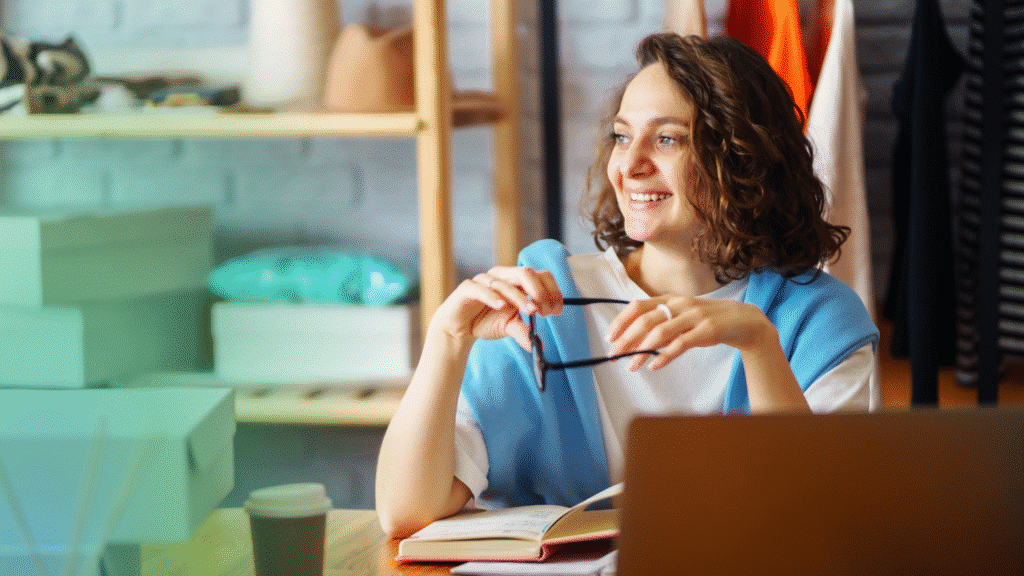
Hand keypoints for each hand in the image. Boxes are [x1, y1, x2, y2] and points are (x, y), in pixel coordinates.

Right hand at [431, 266, 563, 350]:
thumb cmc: (485, 321)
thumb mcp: (508, 327)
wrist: (458, 328)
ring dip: (520, 297)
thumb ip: (523, 331)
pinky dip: (493, 297)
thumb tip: (539, 346)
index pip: (539, 276)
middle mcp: (502, 276)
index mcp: (516, 281)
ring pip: (506, 282)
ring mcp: (484, 280)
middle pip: (526, 272)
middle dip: (539, 291)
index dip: (551, 291)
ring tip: (530, 311)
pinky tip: (502, 306)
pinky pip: (481, 288)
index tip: (556, 310)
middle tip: (545, 310)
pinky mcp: (468, 288)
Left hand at [606, 296, 776, 370]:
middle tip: (613, 355)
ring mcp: (694, 315)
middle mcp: (680, 304)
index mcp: (670, 299)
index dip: (621, 321)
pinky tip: (654, 366)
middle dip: (625, 339)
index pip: (637, 306)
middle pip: (645, 320)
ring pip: (660, 332)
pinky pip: (681, 344)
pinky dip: (665, 356)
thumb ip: (660, 327)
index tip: (609, 337)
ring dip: (641, 351)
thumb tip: (632, 342)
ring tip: (631, 366)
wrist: (743, 321)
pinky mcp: (707, 330)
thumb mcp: (681, 319)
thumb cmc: (707, 322)